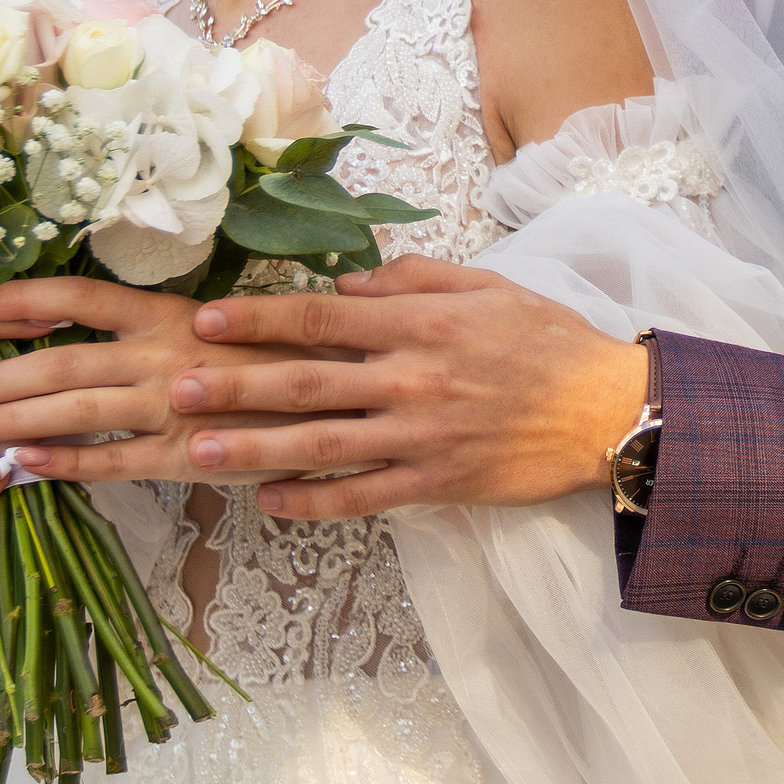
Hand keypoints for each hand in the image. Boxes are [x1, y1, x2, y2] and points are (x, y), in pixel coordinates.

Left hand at [0, 277, 327, 494]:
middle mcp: (161, 350)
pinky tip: (18, 467)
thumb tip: (127, 312)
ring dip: (5, 422)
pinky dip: (63, 464)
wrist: (360, 392)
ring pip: (72, 410)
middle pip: (55, 359)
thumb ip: (178, 317)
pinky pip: (113, 461)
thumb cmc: (298, 350)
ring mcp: (171, 404)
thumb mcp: (236, 319)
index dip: (15, 300)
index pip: (75, 297)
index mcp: (168, 311)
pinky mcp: (188, 455)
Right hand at [0, 296, 66, 528]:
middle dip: (4, 385)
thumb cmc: (23, 407)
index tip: (50, 318)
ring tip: (41, 431)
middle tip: (59, 373)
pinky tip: (1, 475)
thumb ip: (27, 337)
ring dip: (0, 440)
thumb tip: (62, 305)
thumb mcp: (25, 368)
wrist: (6, 480)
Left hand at [169, 255, 648, 519]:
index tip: (207, 321)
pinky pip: (364, 497)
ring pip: (323, 445)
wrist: (606, 409)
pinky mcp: (436, 482)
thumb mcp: (486, 285)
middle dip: (237, 386)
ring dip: (257, 450)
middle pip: (307, 382)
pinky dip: (315, 502)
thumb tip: (349, 284)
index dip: (259, 319)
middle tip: (177, 390)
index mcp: (419, 323)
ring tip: (200, 453)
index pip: (322, 318)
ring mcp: (420, 436)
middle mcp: (411, 378)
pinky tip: (270, 503)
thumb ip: (414, 279)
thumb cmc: (546, 339)